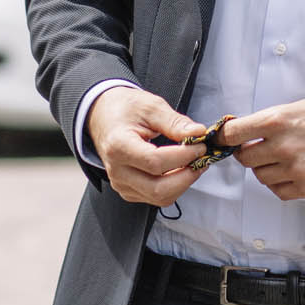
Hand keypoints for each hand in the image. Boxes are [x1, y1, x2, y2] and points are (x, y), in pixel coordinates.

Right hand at [85, 86, 208, 206]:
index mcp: (118, 146)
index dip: (183, 156)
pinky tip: (180, 169)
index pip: (155, 162)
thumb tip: (199, 133)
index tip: (200, 145)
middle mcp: (117, 171)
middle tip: (201, 158)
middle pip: (158, 189)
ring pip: (159, 198)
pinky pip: (155, 197)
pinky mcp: (128, 191)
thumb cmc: (126, 109)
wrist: (103, 116)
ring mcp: (121, 184)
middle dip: (187, 176)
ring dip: (183, 183)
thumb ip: (175, 122)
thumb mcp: (151, 106)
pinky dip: (173, 187)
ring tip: (194, 163)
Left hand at [219, 96, 304, 200]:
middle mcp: (283, 146)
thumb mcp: (297, 107)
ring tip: (284, 158)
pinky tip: (292, 171)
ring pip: (261, 176)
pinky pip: (278, 191)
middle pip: (245, 158)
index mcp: (278, 120)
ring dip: (266, 168)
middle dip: (249, 153)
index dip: (225, 137)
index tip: (222, 139)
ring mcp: (294, 169)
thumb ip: (269, 121)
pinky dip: (280, 183)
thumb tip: (244, 131)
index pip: (234, 133)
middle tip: (260, 148)